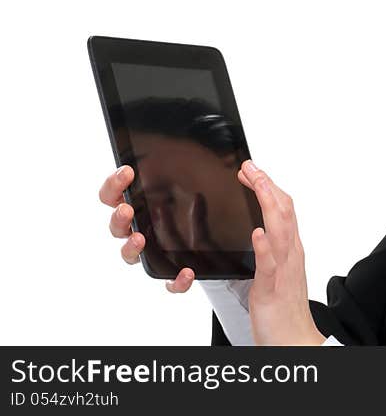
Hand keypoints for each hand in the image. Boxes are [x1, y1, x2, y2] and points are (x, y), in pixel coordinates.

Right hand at [99, 165, 194, 292]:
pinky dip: (176, 280)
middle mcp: (141, 228)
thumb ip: (176, 166)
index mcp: (140, 204)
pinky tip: (187, 272)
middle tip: (127, 209)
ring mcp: (154, 251)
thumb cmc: (200, 195)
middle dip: (118, 217)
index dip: (115, 185)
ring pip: (131, 255)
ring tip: (140, 239)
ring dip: (131, 247)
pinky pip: (169, 281)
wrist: (224, 233)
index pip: (113, 195)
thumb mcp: (190, 174)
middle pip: (117, 226)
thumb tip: (168, 153)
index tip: (128, 172)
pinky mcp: (174, 270)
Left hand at [237, 160, 326, 345]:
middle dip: (266, 185)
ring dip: (267, 203)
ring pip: (280, 229)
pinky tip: (258, 232)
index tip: (252, 171)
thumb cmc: (284, 310)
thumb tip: (261, 230)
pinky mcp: (272, 289)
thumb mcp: (277, 272)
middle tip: (249, 167)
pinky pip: (269, 265)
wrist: (295, 341)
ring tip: (255, 183)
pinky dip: (265, 247)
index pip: (283, 209)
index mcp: (290, 249)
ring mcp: (283, 270)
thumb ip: (271, 250)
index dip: (269, 187)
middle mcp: (290, 254)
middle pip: (284, 211)